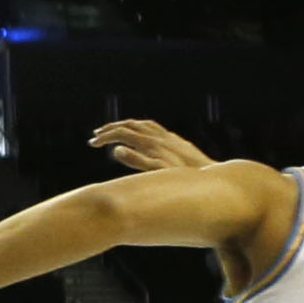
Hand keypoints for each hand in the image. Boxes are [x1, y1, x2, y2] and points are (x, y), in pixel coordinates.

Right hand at [91, 118, 212, 173]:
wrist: (211, 174)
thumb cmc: (184, 178)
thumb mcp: (158, 173)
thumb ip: (137, 161)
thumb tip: (116, 150)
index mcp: (151, 143)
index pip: (122, 133)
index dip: (105, 137)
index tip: (92, 143)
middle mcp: (158, 136)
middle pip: (129, 125)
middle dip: (110, 129)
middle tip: (96, 136)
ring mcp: (168, 137)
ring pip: (141, 124)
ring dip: (124, 125)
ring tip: (114, 131)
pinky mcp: (175, 140)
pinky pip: (153, 127)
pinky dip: (139, 127)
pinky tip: (140, 135)